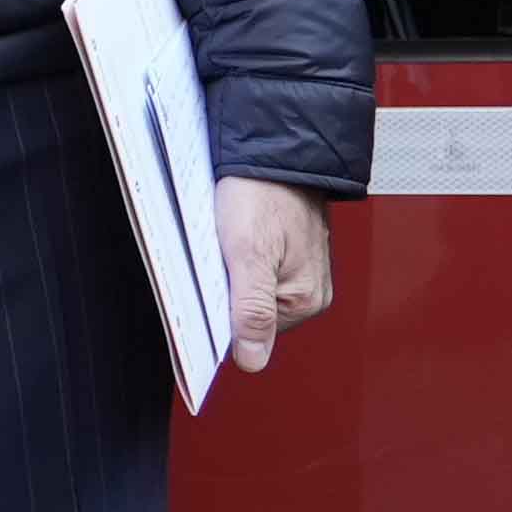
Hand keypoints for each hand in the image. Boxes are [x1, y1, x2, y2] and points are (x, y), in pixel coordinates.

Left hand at [215, 179, 336, 372]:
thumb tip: (253, 360)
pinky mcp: (286, 254)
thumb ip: (252, 310)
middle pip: (247, 314)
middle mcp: (307, 292)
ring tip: (227, 244)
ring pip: (247, 291)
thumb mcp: (248, 254)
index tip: (204, 291)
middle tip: (217, 259)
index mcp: (304, 301)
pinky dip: (236, 259)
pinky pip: (253, 270)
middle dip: (224, 292)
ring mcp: (298, 272)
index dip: (220, 316)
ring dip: (228, 274)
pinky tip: (232, 238)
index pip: (248, 335)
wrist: (275, 150)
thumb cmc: (264, 193)